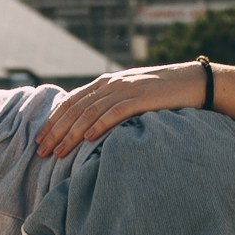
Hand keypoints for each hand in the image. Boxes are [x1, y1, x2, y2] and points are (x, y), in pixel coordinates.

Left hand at [34, 61, 207, 158]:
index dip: (53, 121)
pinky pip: (116, 112)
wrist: (193, 82)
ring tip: (59, 151)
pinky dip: (100, 124)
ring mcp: (127, 89)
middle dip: (56, 131)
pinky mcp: (142, 98)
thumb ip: (110, 104)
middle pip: (76, 108)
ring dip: (72, 133)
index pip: (72, 102)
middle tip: (42, 150)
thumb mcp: (131, 95)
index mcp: (106, 82)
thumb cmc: (162, 94)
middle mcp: (112, 83)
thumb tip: (89, 125)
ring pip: (91, 112)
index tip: (40, 139)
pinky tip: (88, 138)